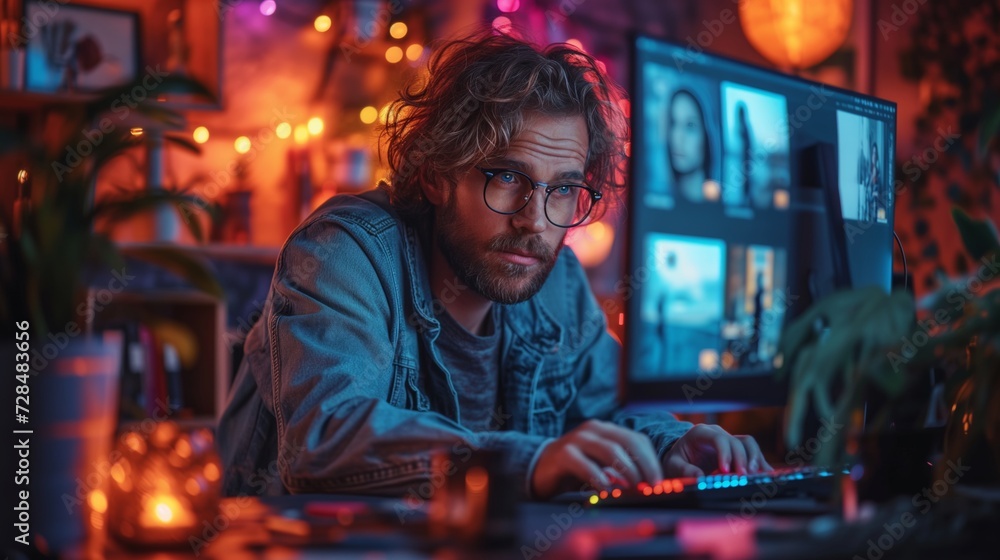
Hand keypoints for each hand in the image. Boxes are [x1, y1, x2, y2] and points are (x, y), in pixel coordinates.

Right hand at [530, 419, 662, 498]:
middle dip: (644, 465)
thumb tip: (650, 485)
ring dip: (627, 471)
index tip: (659, 482)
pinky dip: (600, 479)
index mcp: (606, 430)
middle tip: (651, 487)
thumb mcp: (601, 465)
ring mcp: (577, 439)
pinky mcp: (563, 454)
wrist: (539, 468)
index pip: (637, 440)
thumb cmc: (576, 469)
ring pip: (610, 451)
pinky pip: (586, 465)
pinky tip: (607, 491)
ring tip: (634, 489)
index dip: (651, 460)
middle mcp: (593, 430)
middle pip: (628, 442)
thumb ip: (622, 469)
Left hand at [662, 424, 772, 476]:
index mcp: (701, 433)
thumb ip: (684, 470)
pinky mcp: (737, 450)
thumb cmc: (677, 460)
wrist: (681, 456)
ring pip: (748, 444)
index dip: (725, 453)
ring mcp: (729, 440)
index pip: (718, 438)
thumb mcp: (673, 465)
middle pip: (736, 442)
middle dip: (741, 460)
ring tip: (755, 475)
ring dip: (754, 459)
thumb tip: (699, 478)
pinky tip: (766, 474)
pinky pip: (752, 452)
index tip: (725, 470)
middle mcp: (718, 434)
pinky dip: (760, 463)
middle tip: (742, 477)